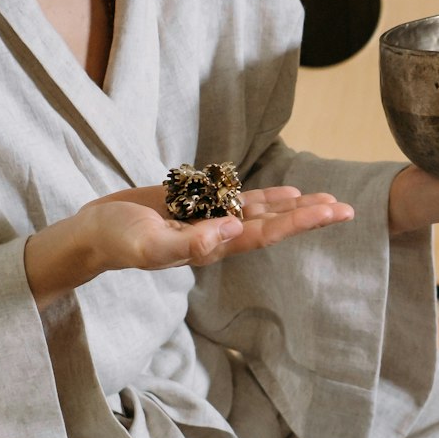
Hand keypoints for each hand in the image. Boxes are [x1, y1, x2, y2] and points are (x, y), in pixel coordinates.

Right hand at [27, 184, 353, 306]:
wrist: (91, 234)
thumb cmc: (115, 242)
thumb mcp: (147, 245)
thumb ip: (187, 244)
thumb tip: (230, 232)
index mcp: (211, 246)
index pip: (264, 234)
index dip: (298, 223)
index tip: (329, 214)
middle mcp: (217, 235)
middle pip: (272, 223)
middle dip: (309, 216)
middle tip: (347, 208)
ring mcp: (209, 219)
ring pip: (261, 211)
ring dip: (294, 206)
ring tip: (329, 200)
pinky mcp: (197, 205)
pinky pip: (238, 199)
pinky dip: (265, 195)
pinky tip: (289, 191)